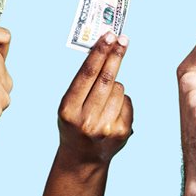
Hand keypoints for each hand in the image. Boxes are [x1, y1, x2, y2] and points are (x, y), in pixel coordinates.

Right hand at [57, 32, 132, 165]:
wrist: (82, 159)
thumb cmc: (75, 123)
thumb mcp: (69, 104)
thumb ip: (83, 82)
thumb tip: (103, 49)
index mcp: (68, 110)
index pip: (87, 75)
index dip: (99, 53)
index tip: (109, 36)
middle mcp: (86, 120)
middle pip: (107, 79)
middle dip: (116, 56)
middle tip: (123, 38)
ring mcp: (106, 128)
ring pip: (119, 89)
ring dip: (115, 85)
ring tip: (103, 100)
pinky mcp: (122, 132)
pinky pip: (127, 102)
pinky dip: (122, 101)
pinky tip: (112, 112)